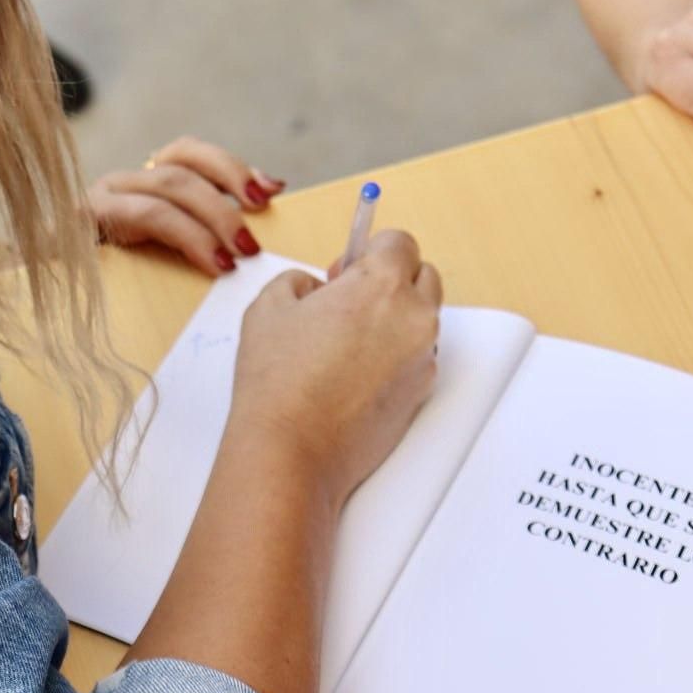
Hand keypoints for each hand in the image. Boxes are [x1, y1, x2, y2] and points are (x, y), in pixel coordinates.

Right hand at [87, 136, 284, 275]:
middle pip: (181, 166)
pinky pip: (144, 216)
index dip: (232, 167)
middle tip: (254, 242)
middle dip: (227, 200)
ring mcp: (98, 200)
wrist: (41, 308)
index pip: (188, 153)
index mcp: (139, 183)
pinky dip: (186, 236)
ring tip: (235, 259)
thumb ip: (198, 232)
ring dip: (212, 220)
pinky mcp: (84, 222)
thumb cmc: (114, 289)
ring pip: (166, 188)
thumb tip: (261, 208)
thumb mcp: (162, 257)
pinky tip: (210, 262)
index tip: (272, 191)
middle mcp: (118, 183)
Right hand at [227, 230, 441, 507]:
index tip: (344, 271)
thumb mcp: (268, 306)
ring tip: (344, 345)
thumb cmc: (279, 380)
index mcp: (383, 285)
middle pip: (423, 276)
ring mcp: (424, 358)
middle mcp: (415, 318)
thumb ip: (300, 280)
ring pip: (420, 319)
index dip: (367, 252)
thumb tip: (317, 287)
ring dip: (393, 319)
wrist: (292, 449)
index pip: (399, 242)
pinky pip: (416, 358)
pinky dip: (394, 357)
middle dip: (390, 281)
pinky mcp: (422, 394)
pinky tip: (352, 375)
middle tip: (346, 302)